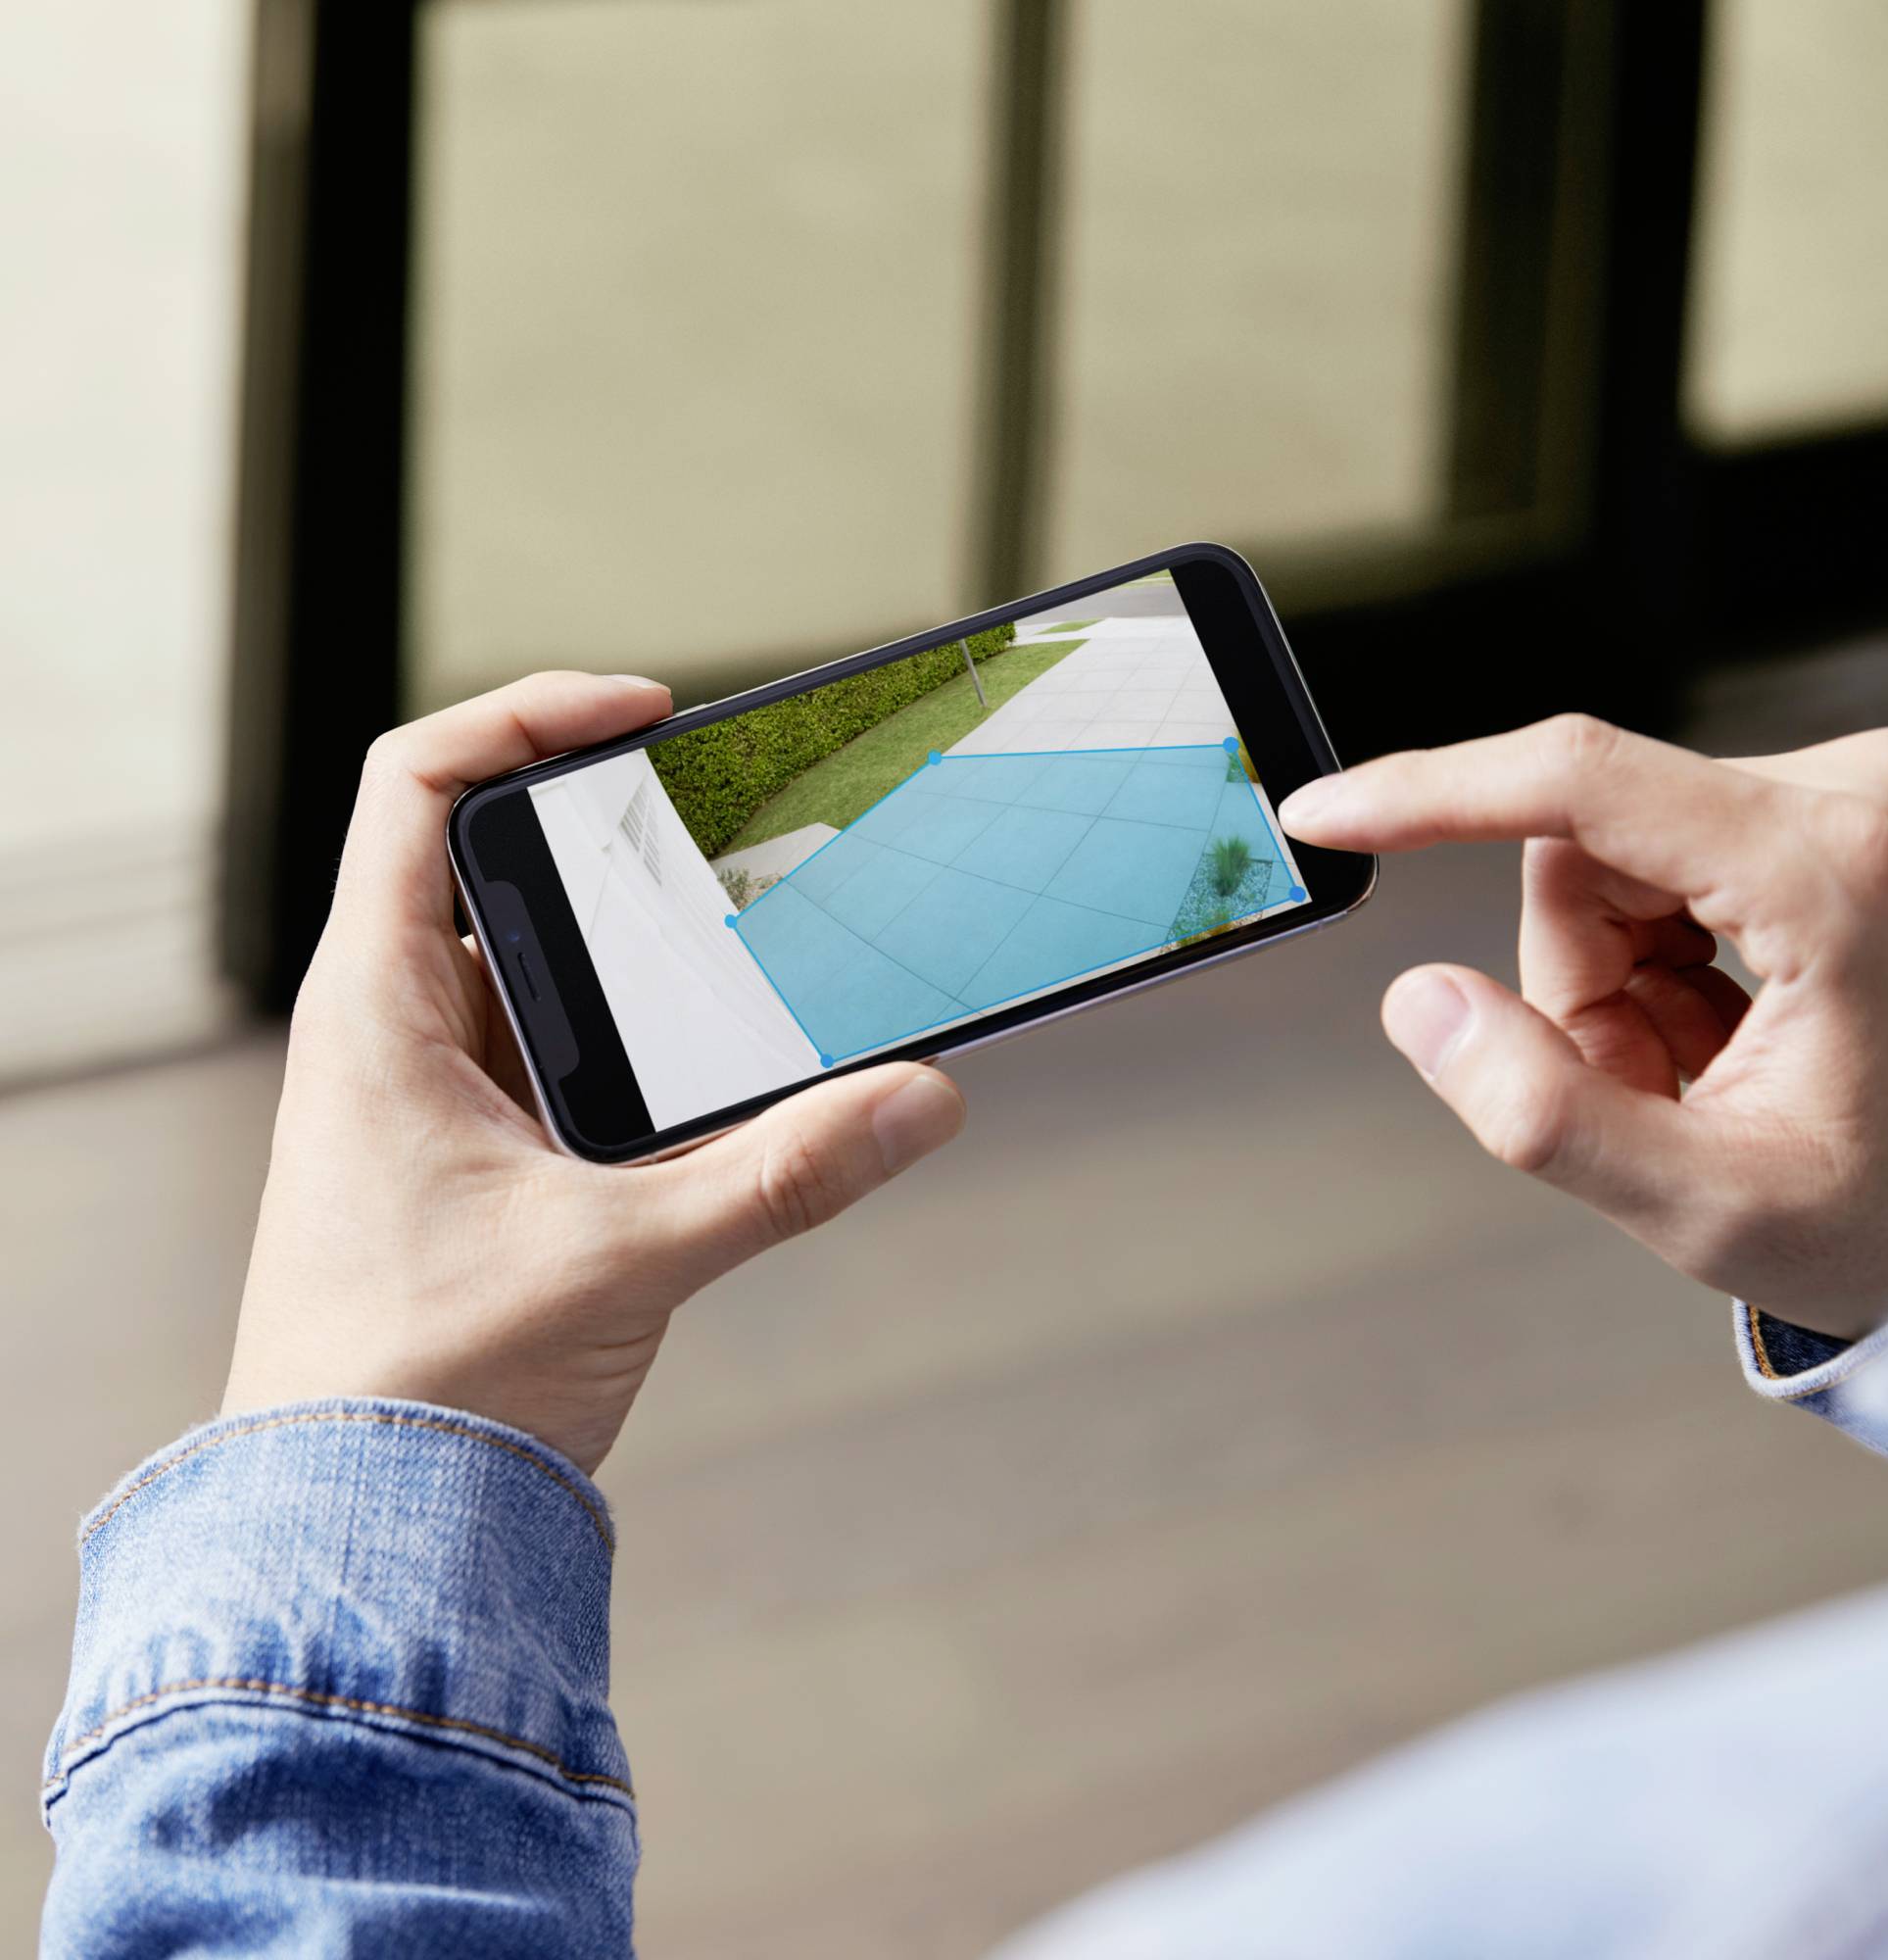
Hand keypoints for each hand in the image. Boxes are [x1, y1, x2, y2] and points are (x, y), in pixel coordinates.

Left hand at [223, 672, 965, 1473]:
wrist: (355, 1523)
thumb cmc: (414, 1384)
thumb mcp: (621, 1257)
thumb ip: (783, 1176)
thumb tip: (920, 1101)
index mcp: (376, 1005)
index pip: (418, 785)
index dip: (527, 713)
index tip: (646, 710)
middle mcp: (397, 1028)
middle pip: (506, 861)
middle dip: (621, 833)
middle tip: (736, 825)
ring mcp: (440, 1093)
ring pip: (547, 964)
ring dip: (642, 945)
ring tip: (751, 933)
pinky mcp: (484, 1156)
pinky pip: (570, 1053)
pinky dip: (645, 1037)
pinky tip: (725, 1064)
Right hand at [1280, 715, 1887, 1339]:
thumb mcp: (1707, 1205)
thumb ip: (1543, 1111)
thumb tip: (1421, 999)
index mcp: (1836, 869)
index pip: (1576, 780)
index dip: (1428, 793)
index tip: (1325, 814)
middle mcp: (1861, 791)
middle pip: (1583, 842)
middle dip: (1574, 973)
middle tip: (1649, 1086)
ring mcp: (1862, 793)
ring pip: (1613, 854)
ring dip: (1616, 973)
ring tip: (1704, 1068)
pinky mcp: (1845, 808)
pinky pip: (1665, 856)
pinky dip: (1662, 955)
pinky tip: (1732, 1027)